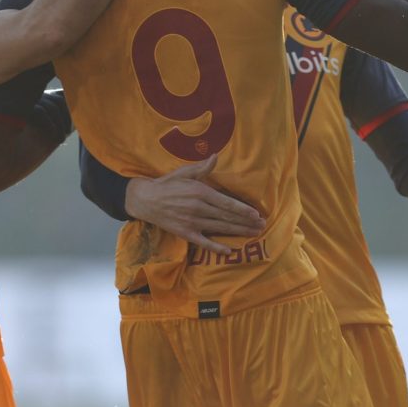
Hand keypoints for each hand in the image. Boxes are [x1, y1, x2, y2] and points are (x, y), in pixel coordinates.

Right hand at [124, 154, 265, 254]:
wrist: (145, 200)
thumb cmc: (167, 184)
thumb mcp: (184, 173)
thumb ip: (202, 168)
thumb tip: (215, 156)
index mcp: (200, 192)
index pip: (227, 203)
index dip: (243, 210)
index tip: (256, 214)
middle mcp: (198, 208)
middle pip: (227, 217)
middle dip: (246, 222)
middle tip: (262, 226)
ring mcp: (192, 222)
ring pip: (220, 228)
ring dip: (238, 232)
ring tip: (253, 234)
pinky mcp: (185, 233)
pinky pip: (204, 242)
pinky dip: (216, 247)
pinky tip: (229, 250)